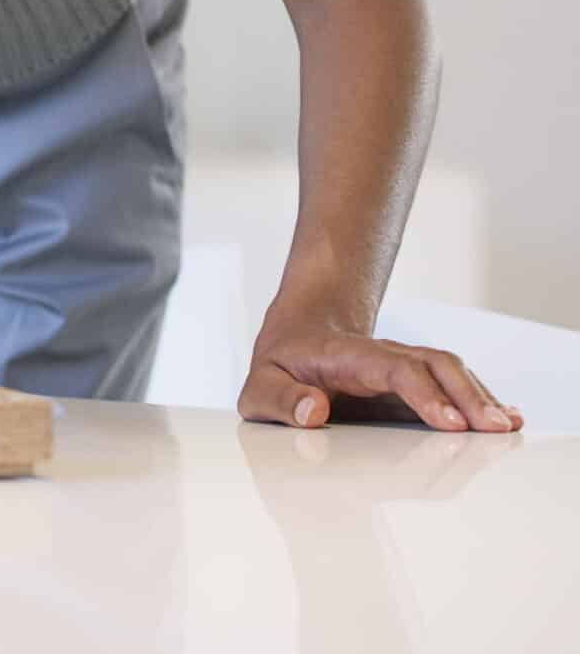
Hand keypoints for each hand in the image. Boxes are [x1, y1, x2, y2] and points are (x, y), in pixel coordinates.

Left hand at [240, 314, 522, 432]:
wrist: (296, 338)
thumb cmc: (278, 369)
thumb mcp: (259, 388)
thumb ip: (280, 400)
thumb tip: (314, 412)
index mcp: (346, 356)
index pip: (393, 368)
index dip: (425, 393)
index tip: (451, 423)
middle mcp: (384, 355)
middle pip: (435, 365)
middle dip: (468, 397)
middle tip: (495, 431)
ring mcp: (405, 366)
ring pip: (452, 372)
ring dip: (482, 399)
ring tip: (509, 428)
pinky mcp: (417, 382)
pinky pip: (455, 385)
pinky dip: (482, 400)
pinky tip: (507, 419)